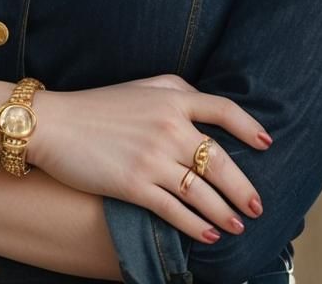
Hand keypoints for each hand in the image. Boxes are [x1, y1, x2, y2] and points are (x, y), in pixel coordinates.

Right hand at [30, 74, 270, 244]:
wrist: (55, 124)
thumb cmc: (97, 105)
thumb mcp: (140, 86)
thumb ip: (174, 90)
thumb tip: (202, 102)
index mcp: (172, 99)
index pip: (223, 109)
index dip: (249, 127)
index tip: (266, 144)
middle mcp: (168, 127)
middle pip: (220, 162)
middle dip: (244, 188)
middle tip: (257, 206)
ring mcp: (152, 158)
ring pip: (202, 192)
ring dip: (224, 213)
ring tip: (237, 226)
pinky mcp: (134, 185)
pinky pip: (175, 210)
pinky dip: (196, 225)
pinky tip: (209, 234)